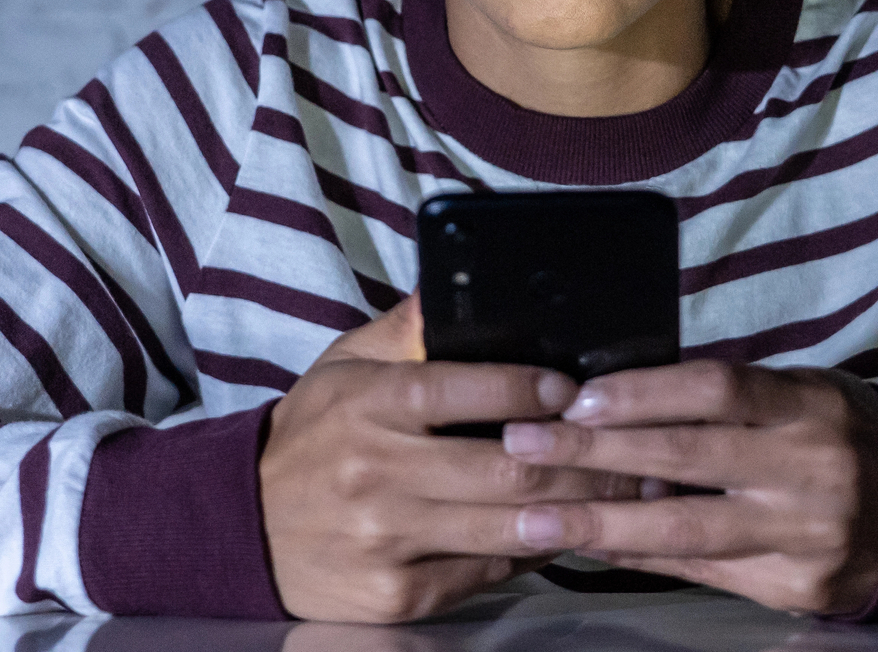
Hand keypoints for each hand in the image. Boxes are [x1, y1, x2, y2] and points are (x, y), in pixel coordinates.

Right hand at [260, 297, 640, 622]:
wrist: (241, 526)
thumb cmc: (315, 435)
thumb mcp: (347, 365)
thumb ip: (410, 328)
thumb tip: (459, 283)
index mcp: (369, 404)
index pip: (465, 388)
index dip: (531, 388)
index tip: (574, 388)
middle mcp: (377, 473)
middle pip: (506, 469)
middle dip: (584, 460)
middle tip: (636, 449)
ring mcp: (387, 541)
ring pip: (508, 525)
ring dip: (577, 509)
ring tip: (627, 492)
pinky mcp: (396, 594)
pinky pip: (485, 569)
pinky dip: (530, 550)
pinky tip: (566, 530)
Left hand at [496, 360, 877, 615]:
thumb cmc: (835, 433)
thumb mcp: (798, 394)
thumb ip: (724, 401)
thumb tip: (613, 405)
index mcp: (809, 406)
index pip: (715, 390)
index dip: (642, 393)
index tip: (575, 399)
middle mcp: (810, 471)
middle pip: (688, 458)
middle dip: (595, 454)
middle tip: (521, 447)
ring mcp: (804, 537)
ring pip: (687, 530)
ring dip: (600, 523)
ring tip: (533, 520)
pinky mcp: (796, 590)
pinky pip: (702, 571)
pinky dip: (641, 558)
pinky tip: (590, 549)